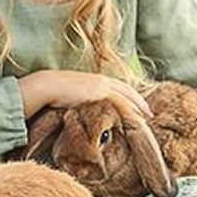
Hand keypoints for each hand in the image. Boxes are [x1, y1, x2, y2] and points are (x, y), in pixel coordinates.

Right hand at [20, 70, 152, 119]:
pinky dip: (130, 109)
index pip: (118, 86)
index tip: (137, 105)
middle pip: (127, 90)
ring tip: (146, 117)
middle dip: (139, 101)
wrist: (47, 86)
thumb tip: (80, 109)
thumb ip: (80, 98)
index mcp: (95, 79)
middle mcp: (101, 80)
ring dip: (138, 106)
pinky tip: (136, 118)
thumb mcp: (70, 94)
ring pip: (127, 96)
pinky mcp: (100, 92)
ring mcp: (102, 85)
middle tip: (149, 113)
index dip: (130, 96)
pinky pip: (120, 101)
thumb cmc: (53, 91)